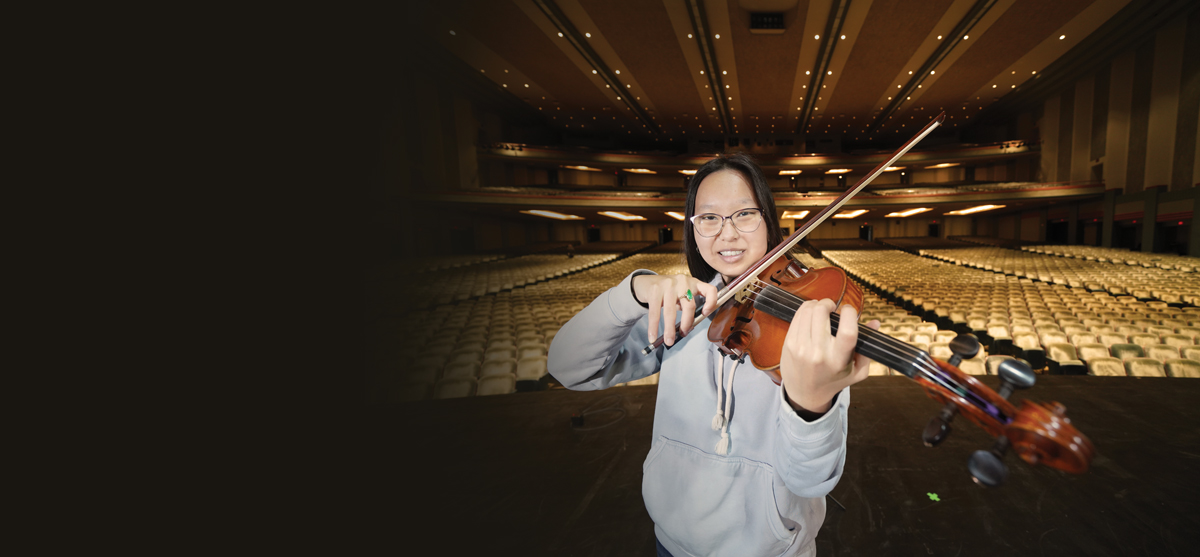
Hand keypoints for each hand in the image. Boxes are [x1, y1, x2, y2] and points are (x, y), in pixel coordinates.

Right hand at [633, 274, 719, 346]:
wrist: (645, 282)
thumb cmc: (666, 291)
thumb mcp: (681, 294)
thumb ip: (687, 305)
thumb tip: (687, 328)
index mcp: (694, 283)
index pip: (710, 290)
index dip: (711, 302)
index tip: (706, 313)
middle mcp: (683, 282)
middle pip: (689, 306)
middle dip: (687, 324)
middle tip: (683, 334)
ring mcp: (668, 285)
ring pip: (671, 311)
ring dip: (669, 329)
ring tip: (669, 341)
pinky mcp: (654, 290)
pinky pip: (655, 312)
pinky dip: (653, 327)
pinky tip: (652, 336)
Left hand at [779, 299, 880, 413]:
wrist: (805, 394)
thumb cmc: (834, 380)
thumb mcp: (857, 371)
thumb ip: (868, 347)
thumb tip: (876, 322)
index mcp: (839, 360)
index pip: (847, 331)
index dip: (849, 313)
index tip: (849, 310)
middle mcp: (819, 353)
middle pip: (822, 313)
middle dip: (829, 304)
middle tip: (832, 308)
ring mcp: (801, 348)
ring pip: (808, 311)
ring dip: (816, 305)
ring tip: (821, 310)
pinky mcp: (789, 344)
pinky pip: (797, 317)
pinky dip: (805, 310)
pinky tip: (811, 314)